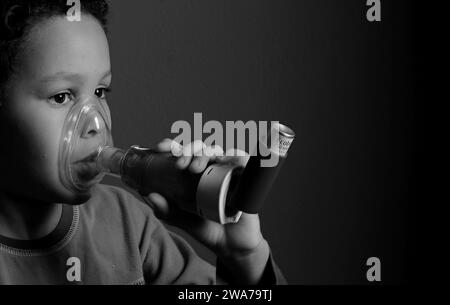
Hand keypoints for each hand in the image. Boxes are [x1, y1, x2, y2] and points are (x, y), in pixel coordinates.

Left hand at [143, 139, 265, 257]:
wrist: (231, 244)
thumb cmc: (207, 228)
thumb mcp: (182, 220)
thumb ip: (166, 210)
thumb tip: (149, 195)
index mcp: (192, 174)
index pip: (181, 152)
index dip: (171, 145)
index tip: (160, 148)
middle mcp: (209, 168)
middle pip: (198, 148)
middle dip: (187, 150)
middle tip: (180, 165)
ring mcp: (227, 171)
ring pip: (216, 150)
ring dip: (204, 153)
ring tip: (195, 168)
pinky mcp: (244, 176)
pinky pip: (241, 159)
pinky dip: (232, 155)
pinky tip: (223, 161)